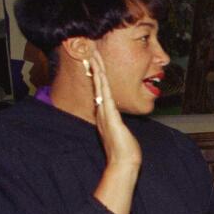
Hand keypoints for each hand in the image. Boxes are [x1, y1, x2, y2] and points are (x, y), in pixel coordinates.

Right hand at [89, 49, 140, 168]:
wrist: (123, 163)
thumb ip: (118, 125)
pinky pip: (104, 94)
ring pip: (99, 85)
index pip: (101, 89)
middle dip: (94, 66)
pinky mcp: (109, 115)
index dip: (98, 75)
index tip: (95, 61)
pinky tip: (99, 71)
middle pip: (97, 83)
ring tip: (91, 54)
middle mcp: (102, 110)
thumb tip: (119, 123)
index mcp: (105, 113)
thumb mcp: (121, 133)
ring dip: (96, 69)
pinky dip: (101, 82)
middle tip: (89, 50)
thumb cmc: (124, 150)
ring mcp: (105, 112)